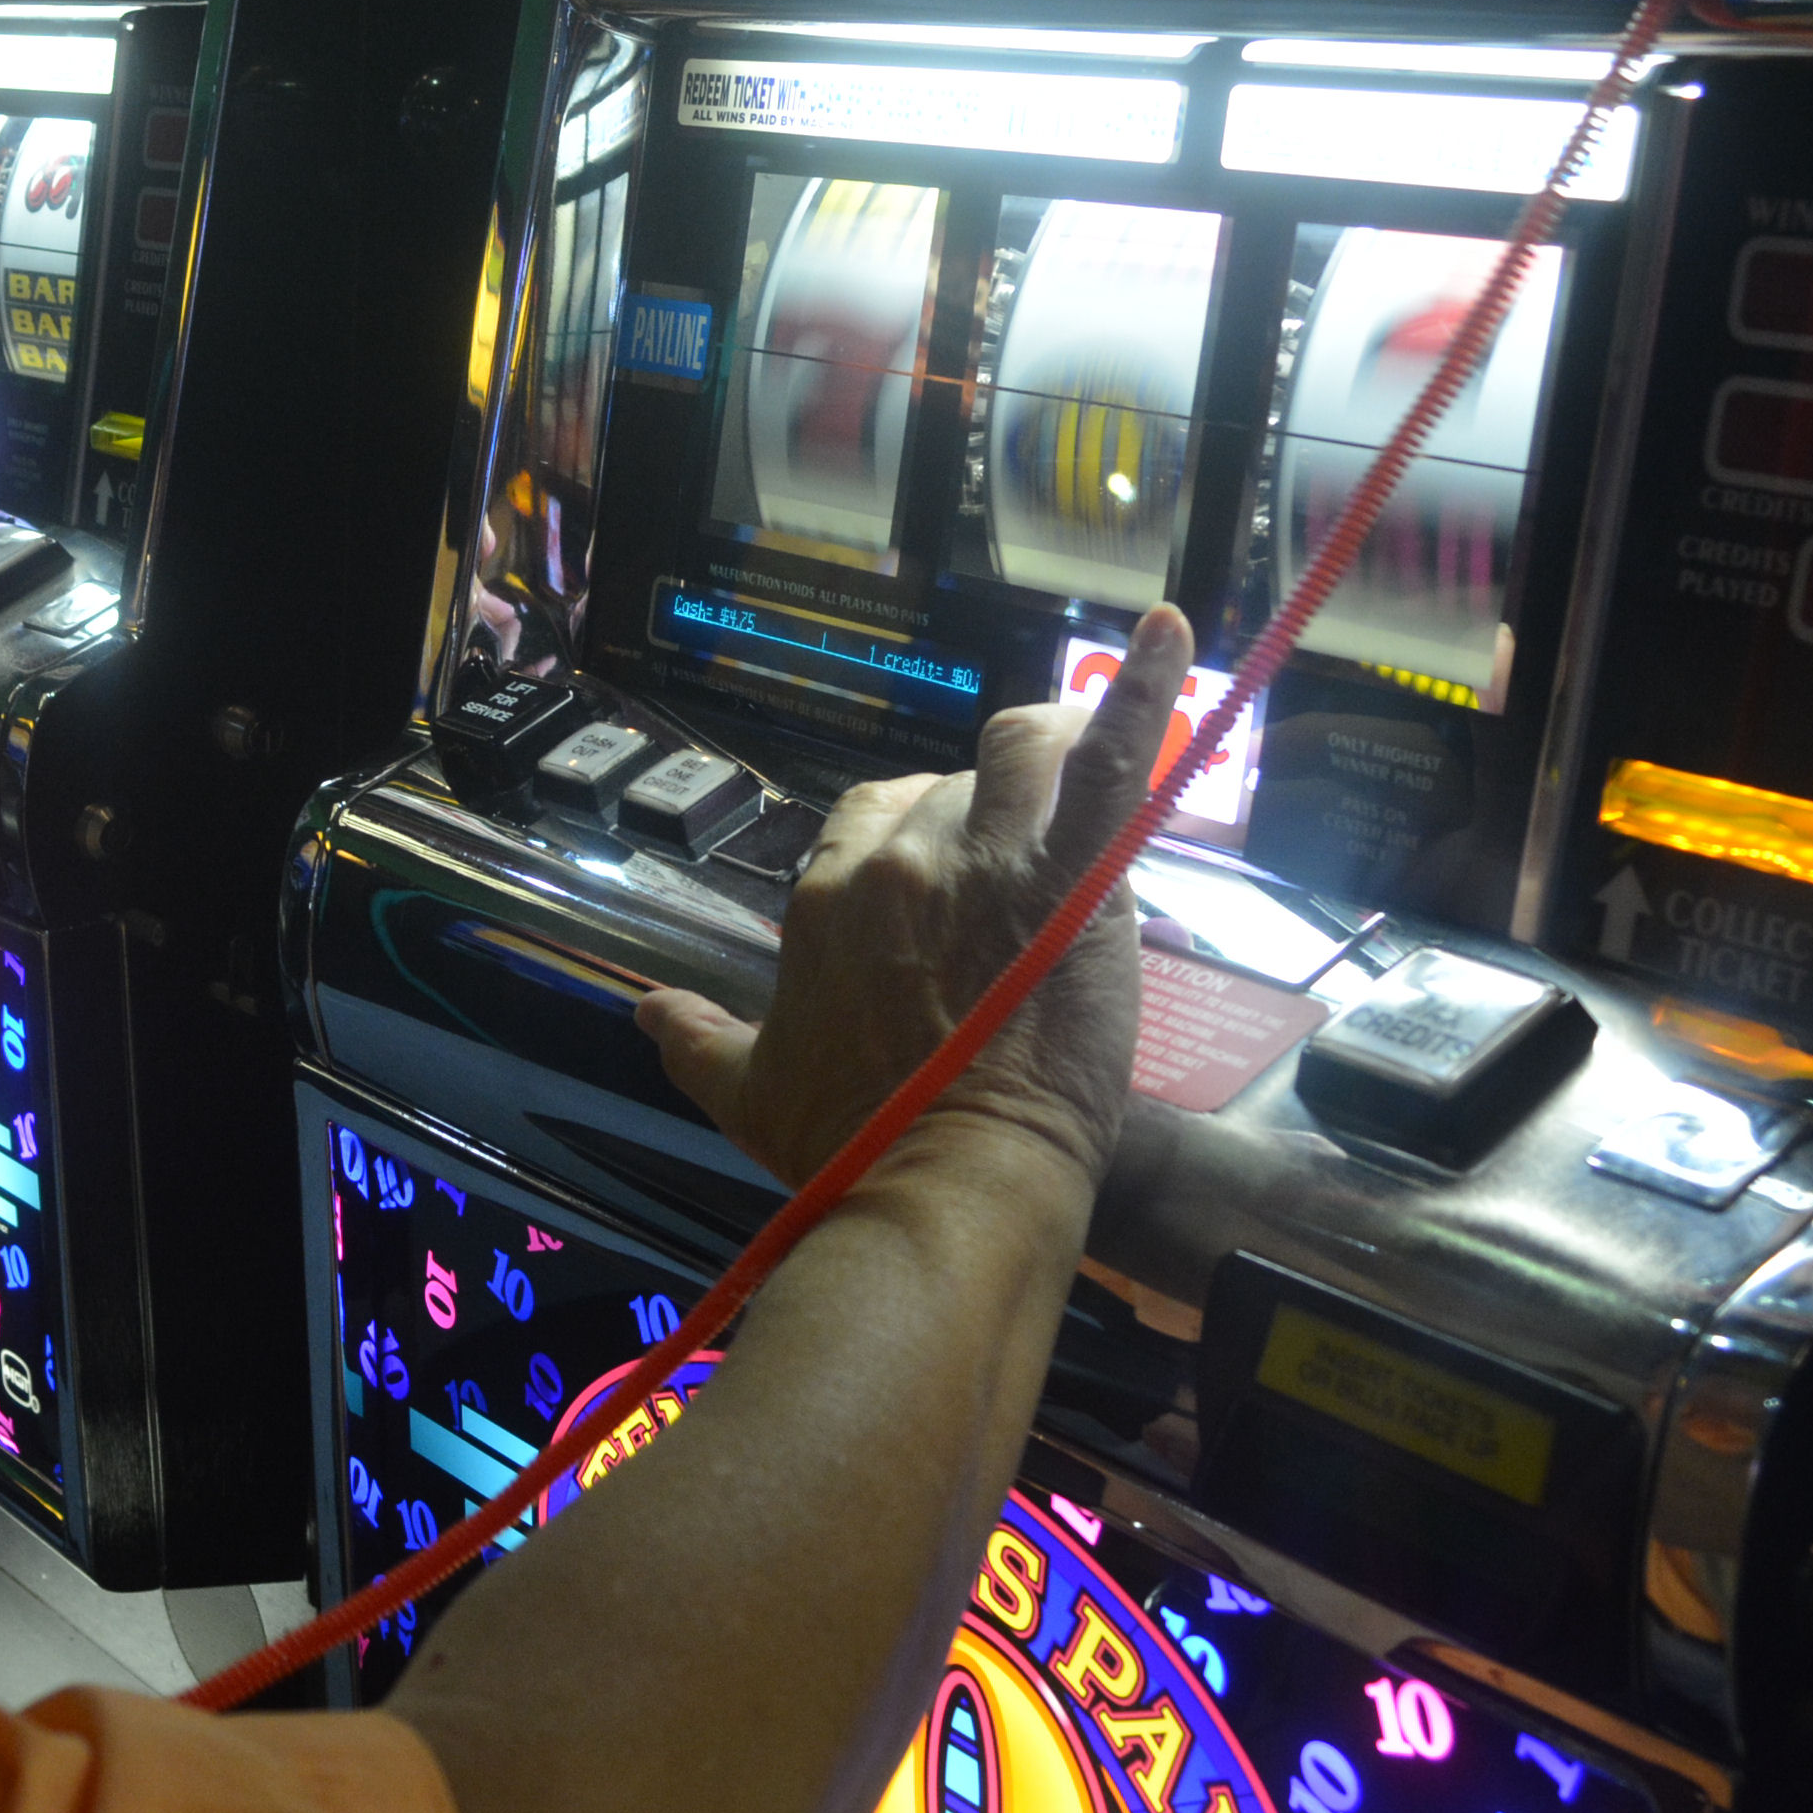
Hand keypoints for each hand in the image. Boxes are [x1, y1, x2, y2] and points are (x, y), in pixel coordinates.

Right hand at [637, 605, 1194, 1189]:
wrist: (944, 1180)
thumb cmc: (850, 1144)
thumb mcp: (748, 1095)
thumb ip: (696, 1043)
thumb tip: (645, 1010)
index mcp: (826, 894)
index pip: (872, 815)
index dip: (911, 833)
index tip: (942, 870)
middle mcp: (899, 857)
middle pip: (949, 788)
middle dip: (983, 811)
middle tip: (1022, 864)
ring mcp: (988, 857)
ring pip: (1022, 754)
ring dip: (1050, 746)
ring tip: (1087, 748)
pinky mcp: (1074, 878)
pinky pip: (1111, 764)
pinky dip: (1144, 688)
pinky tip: (1167, 631)